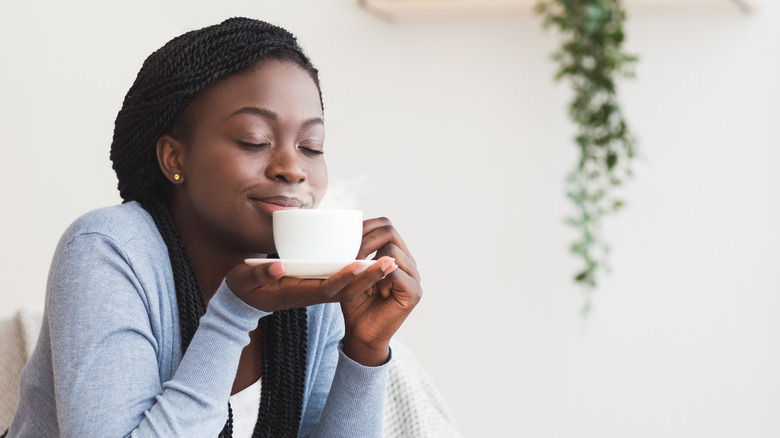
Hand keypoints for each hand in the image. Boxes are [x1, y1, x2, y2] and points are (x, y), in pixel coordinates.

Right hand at [225, 256, 395, 312]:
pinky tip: (375, 263)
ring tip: (391, 262)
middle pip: (346, 290)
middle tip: (391, 262)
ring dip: (370, 277)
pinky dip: (361, 277)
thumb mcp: (245, 279)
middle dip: (369, 277)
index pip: (326, 287)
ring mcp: (316, 293)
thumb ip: (259, 274)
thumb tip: (277, 266)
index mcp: (296, 293)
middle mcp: (311, 295)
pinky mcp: (318, 288)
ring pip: (349, 289)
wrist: (244, 302)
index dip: (344, 277)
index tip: (361, 263)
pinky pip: (344, 286)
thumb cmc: (243, 287)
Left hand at [340, 217, 422, 365]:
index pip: (386, 225)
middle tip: (351, 258)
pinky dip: (378, 280)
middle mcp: (408, 262)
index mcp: (396, 253)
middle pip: (390, 232)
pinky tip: (372, 292)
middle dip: (365, 241)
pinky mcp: (414, 292)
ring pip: (391, 251)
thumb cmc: (354, 303)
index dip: (365, 226)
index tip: (346, 239)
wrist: (361, 334)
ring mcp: (414, 276)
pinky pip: (394, 273)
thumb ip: (355, 252)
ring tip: (362, 280)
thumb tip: (346, 228)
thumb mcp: (352, 271)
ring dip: (370, 263)